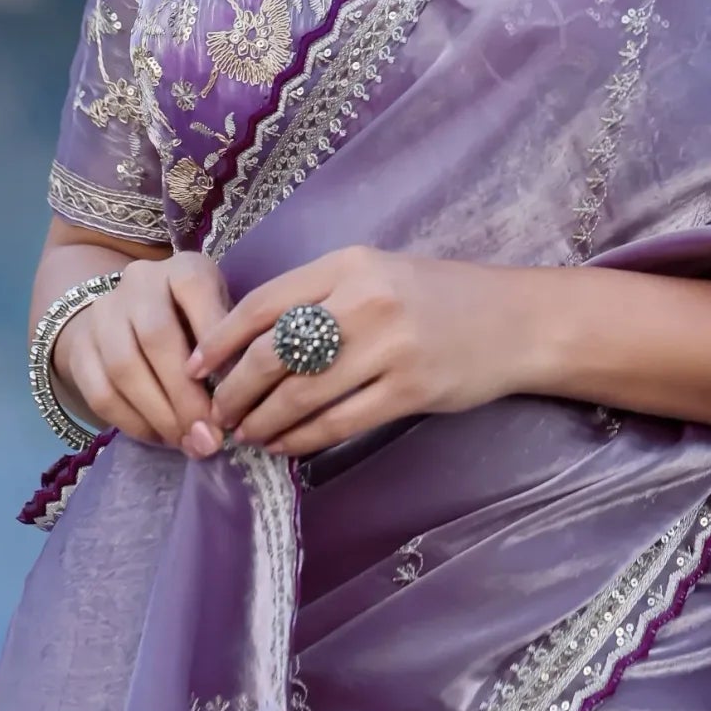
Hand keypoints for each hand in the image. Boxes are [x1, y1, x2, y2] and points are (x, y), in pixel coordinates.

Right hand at [53, 251, 233, 456]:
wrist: (130, 311)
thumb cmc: (195, 319)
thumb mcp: (222, 314)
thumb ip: (231, 344)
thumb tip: (241, 399)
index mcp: (183, 269)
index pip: (197, 293)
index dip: (213, 342)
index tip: (233, 390)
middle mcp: (138, 283)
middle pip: (156, 338)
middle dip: (185, 395)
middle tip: (211, 437)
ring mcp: (103, 314)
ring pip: (124, 369)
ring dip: (159, 415)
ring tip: (188, 444)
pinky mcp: (80, 349)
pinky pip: (100, 393)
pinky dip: (132, 423)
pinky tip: (160, 439)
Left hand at [186, 245, 539, 455]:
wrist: (516, 321)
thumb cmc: (439, 297)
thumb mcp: (378, 274)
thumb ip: (321, 297)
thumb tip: (252, 341)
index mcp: (350, 264)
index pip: (264, 303)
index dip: (220, 340)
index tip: (194, 367)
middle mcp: (365, 299)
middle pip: (274, 352)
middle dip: (235, 390)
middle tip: (219, 413)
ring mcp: (389, 346)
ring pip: (301, 393)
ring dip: (265, 421)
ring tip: (249, 434)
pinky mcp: (410, 389)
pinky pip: (339, 423)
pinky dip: (304, 439)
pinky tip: (288, 446)